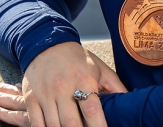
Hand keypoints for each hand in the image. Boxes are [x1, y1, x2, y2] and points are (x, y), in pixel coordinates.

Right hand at [0, 42, 126, 126]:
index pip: (92, 109)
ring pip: (53, 125)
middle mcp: (63, 87)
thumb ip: (116, 88)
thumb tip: (131, 104)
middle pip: (71, 122)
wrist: (47, 43)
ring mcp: (45, 94)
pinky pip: (36, 123)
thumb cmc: (77, 59)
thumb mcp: (100, 69)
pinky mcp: (31, 98)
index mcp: (84, 80)